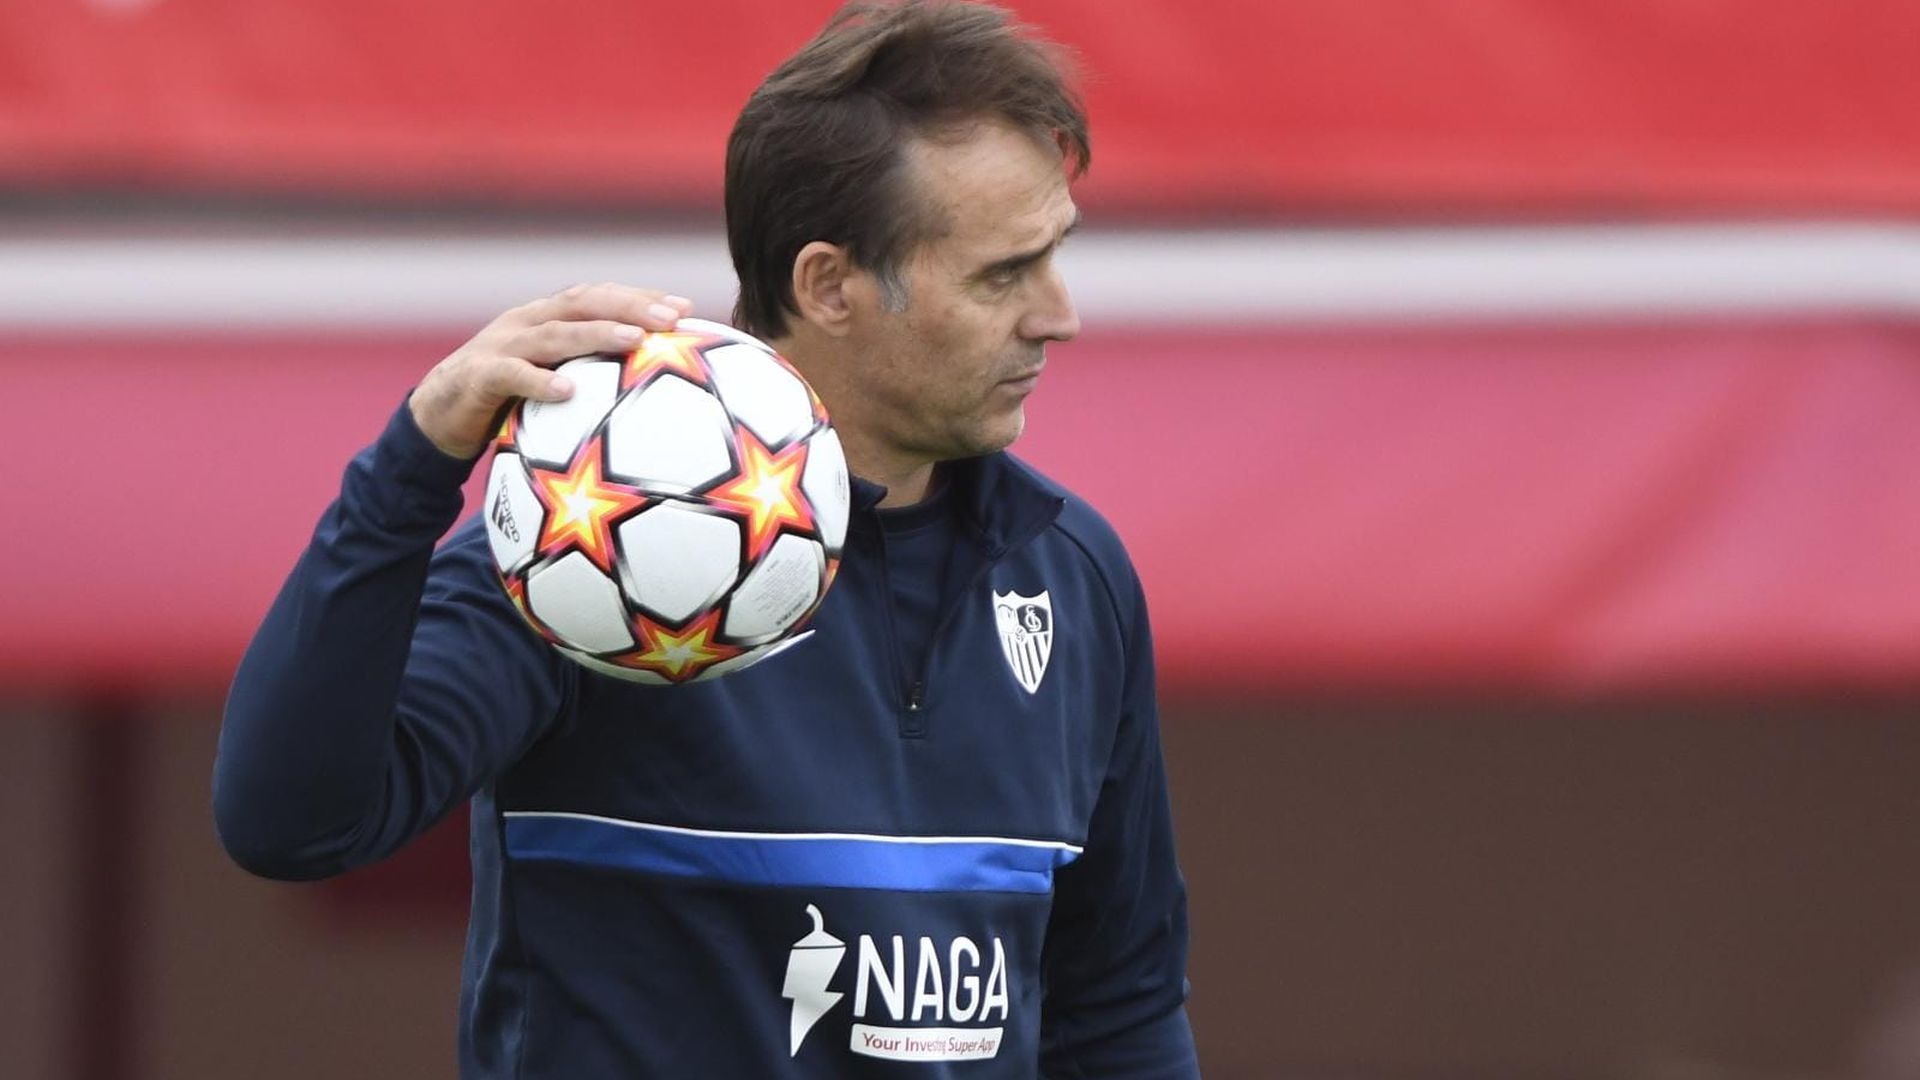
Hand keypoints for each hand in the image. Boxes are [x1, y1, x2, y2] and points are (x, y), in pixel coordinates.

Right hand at [409, 283, 694, 459]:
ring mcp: (502, 344)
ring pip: (555, 332)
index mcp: (549, 319)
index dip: (641, 297)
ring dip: (598, 335)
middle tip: (673, 319)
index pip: (601, 297)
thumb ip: (592, 382)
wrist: (437, 416)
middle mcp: (528, 321)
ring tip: (636, 340)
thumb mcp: (553, 384)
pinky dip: (540, 380)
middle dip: (631, 305)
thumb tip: (653, 402)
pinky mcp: (478, 375)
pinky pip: (511, 374)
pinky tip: (569, 391)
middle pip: (584, 302)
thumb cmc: (508, 402)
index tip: (688, 309)